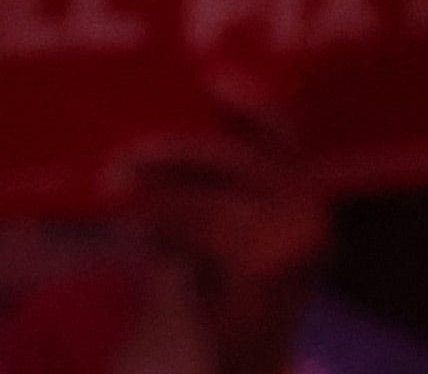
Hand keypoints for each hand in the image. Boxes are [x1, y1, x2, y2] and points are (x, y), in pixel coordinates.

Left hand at [110, 88, 326, 373]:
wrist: (240, 356)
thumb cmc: (221, 279)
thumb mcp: (217, 218)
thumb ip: (204, 178)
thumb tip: (152, 130)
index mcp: (303, 195)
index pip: (283, 133)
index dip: (250, 104)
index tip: (209, 81)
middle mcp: (310, 216)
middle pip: (240, 159)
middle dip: (177, 152)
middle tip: (125, 154)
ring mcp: (295, 245)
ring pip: (215, 195)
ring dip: (159, 190)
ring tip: (117, 185)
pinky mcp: (267, 270)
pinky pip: (204, 229)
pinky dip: (166, 223)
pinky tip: (144, 229)